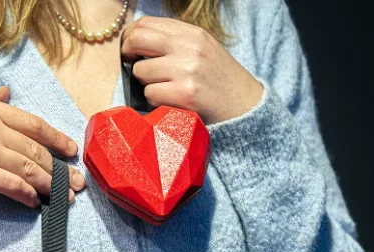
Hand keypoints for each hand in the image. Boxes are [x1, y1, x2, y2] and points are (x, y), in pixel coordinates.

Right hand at [0, 87, 84, 207]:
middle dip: (60, 169)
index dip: (57, 139)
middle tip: (77, 183)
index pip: (33, 124)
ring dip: (49, 185)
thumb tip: (6, 91)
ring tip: (64, 196)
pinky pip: (11, 185)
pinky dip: (26, 194)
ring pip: (28, 169)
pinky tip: (35, 202)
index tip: (72, 151)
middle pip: (35, 150)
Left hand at [121, 16, 263, 123]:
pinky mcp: (184, 93)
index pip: (146, 23)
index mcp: (192, 33)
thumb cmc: (219, 80)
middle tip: (133, 67)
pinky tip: (171, 102)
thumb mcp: (202, 49)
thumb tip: (135, 41)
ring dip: (146, 83)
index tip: (130, 49)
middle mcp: (189, 47)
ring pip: (141, 71)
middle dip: (128, 55)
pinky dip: (155, 101)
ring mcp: (186, 69)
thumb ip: (173, 42)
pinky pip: (150, 94)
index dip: (131, 36)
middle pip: (137, 40)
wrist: (245, 106)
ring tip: (164, 89)